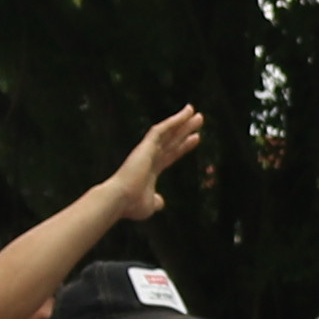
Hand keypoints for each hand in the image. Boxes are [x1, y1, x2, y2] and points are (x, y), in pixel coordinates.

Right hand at [102, 106, 205, 222]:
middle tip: (198, 119)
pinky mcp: (146, 146)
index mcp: (151, 170)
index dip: (183, 146)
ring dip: (182, 122)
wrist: (119, 200)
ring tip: (195, 112)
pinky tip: (185, 114)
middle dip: (185, 130)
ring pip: (168, 132)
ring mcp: (147, 151)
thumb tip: (161, 202)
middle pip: (172, 140)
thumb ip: (156, 202)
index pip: (171, 154)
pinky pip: (162, 129)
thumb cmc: (130, 206)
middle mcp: (149, 158)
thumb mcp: (149, 206)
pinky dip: (174, 121)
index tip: (196, 138)